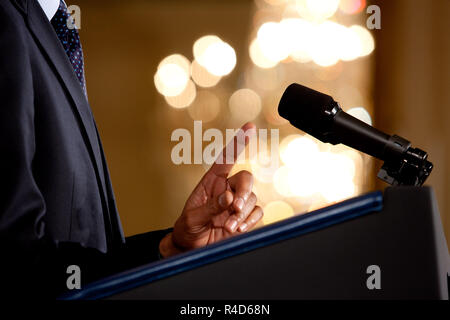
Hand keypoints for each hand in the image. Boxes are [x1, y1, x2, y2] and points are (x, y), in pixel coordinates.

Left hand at [159, 123, 262, 256]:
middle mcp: (226, 189)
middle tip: (235, 207)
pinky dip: (250, 221)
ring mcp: (237, 203)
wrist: (192, 249)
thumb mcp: (193, 218)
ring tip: (228, 226)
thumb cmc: (188, 229)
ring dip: (242, 213)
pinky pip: (257, 213)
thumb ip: (210, 207)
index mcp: (211, 182)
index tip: (249, 127)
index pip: (226, 159)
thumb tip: (229, 197)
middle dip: (244, 192)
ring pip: (252, 198)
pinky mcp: (244, 218)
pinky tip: (237, 229)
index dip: (237, 143)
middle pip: (245, 178)